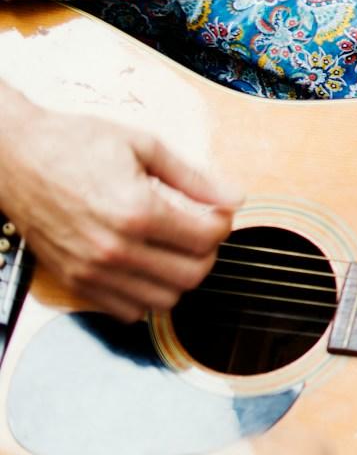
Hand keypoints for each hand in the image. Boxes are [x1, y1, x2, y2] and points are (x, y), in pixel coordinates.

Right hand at [0, 101, 240, 320]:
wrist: (15, 157)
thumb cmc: (75, 144)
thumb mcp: (144, 146)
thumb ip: (194, 177)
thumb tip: (236, 197)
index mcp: (136, 211)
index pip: (207, 238)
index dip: (222, 224)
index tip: (216, 212)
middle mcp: (114, 248)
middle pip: (192, 275)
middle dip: (207, 253)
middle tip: (199, 230)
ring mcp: (92, 270)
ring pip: (164, 300)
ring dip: (179, 277)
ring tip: (174, 248)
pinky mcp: (74, 281)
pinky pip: (127, 311)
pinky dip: (146, 295)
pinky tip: (145, 266)